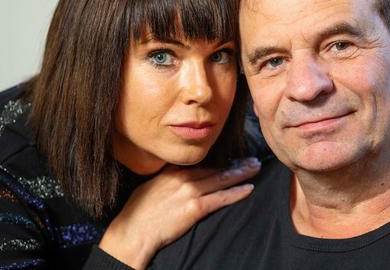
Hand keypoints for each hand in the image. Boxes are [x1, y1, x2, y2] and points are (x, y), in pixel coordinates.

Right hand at [98, 157, 260, 268]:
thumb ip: (168, 179)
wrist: (134, 231)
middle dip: (236, 164)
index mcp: (173, 172)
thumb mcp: (152, 186)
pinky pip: (220, 198)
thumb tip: (177, 176)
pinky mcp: (195, 208)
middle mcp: (183, 178)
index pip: (203, 163)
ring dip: (241, 173)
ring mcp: (190, 192)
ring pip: (221, 179)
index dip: (221, 161)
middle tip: (252, 160)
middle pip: (216, 168)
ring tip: (255, 168)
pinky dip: (236, 192)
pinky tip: (248, 188)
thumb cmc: (139, 212)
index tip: (234, 158)